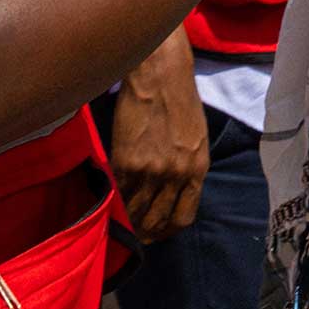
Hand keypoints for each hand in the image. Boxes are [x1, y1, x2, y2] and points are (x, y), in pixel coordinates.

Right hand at [108, 29, 208, 244]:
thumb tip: (172, 193)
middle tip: (135, 233)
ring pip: (135, 212)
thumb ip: (187, 169)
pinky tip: (111, 201)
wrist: (160, 75)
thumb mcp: (196, 140)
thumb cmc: (181, 102)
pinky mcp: (125, 161)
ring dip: (127, 220)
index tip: (158, 232)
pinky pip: (118, 193)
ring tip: (121, 221)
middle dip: (146, 231)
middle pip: (158, 220)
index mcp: (198, 170)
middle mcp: (176, 175)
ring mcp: (150, 170)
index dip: (168, 230)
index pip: (183, 217)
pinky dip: (114, 200)